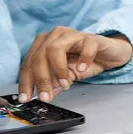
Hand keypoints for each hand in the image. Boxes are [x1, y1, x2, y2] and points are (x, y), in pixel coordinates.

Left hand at [18, 26, 132, 102]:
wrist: (107, 54)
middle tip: (45, 97)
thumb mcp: (66, 76)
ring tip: (64, 84)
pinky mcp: (91, 38)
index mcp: (44, 44)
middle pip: (39, 55)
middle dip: (40, 79)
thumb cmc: (83, 62)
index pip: (29, 62)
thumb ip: (54, 84)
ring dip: (57, 69)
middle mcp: (54, 36)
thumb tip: (44, 95)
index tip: (25, 98)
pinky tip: (83, 69)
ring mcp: (72, 35)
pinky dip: (83, 58)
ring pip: (55, 47)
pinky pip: (85, 45)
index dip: (26, 81)